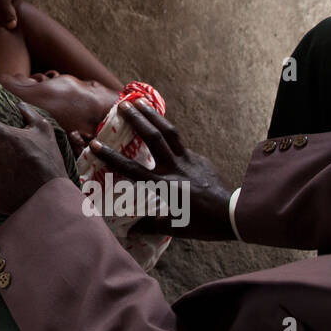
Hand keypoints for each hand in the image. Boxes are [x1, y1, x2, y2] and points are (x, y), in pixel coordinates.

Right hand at [89, 101, 235, 240]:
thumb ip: (153, 225)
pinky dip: (170, 137)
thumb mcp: (176, 227)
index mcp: (164, 186)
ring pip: (169, 132)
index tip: (95, 144)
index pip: (131, 169)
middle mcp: (174, 168)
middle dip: (136, 119)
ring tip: (141, 101)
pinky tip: (164, 135)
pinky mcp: (200, 158)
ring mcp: (189, 160)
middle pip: (153, 137)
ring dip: (154, 115)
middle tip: (122, 105)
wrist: (236, 215)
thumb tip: (132, 230)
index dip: (111, 156)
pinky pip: (182, 146)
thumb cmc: (204, 224)